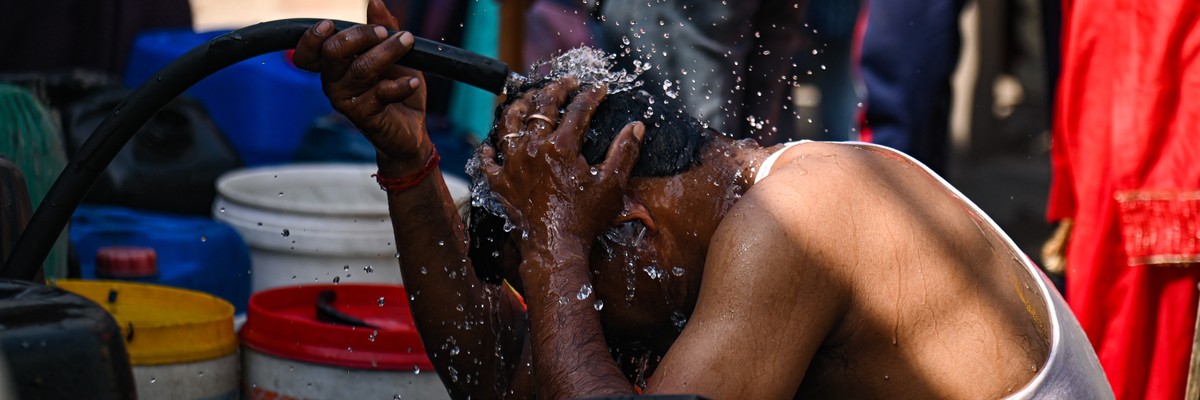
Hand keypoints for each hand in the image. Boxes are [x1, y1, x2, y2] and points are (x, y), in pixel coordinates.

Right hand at [293, 0, 430, 169]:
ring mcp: (347, 101)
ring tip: (408, 42)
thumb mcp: (394, 55)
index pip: (307, 53)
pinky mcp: (365, 116)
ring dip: (387, 52)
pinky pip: (381, 94)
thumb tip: (375, 2)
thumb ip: (383, 28)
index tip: (331, 24)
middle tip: (386, 32)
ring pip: (361, 69)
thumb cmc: (396, 89)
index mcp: (334, 66)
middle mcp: (333, 83)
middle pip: (332, 52)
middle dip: (360, 35)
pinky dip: (401, 85)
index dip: (312, 38)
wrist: (411, 129)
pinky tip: (414, 81)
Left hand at [479, 78, 645, 248]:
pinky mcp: (499, 182)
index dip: (590, 95)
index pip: (578, 109)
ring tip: (526, 99)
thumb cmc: (585, 219)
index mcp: (562, 146)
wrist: (556, 248)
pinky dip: (491, 149)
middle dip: (556, 89)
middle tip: (565, 83)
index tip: (598, 89)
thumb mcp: (612, 184)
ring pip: (509, 123)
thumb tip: (637, 126)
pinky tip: (493, 144)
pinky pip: (488, 160)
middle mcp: (533, 148)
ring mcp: (513, 164)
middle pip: (541, 106)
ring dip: (518, 106)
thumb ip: (625, 152)